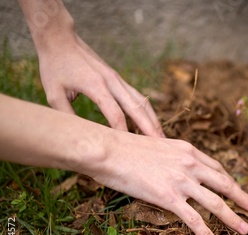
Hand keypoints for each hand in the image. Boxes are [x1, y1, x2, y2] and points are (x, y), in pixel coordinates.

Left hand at [37, 34, 164, 137]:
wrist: (61, 40)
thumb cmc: (55, 67)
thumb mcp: (53, 93)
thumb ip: (67, 115)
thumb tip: (78, 136)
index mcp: (96, 86)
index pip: (116, 114)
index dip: (123, 132)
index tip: (129, 149)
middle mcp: (112, 82)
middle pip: (137, 108)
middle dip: (149, 127)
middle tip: (160, 144)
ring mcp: (118, 80)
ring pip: (142, 102)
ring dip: (153, 119)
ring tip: (161, 137)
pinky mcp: (119, 79)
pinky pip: (137, 97)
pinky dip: (146, 112)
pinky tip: (149, 124)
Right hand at [92, 132, 247, 234]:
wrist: (108, 149)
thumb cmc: (124, 147)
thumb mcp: (156, 144)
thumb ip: (171, 156)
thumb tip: (172, 164)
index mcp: (188, 150)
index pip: (216, 168)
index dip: (229, 181)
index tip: (237, 190)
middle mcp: (190, 164)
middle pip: (224, 184)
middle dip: (241, 197)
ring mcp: (182, 181)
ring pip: (215, 203)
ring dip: (233, 218)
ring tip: (245, 229)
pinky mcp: (169, 197)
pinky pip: (194, 219)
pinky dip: (206, 234)